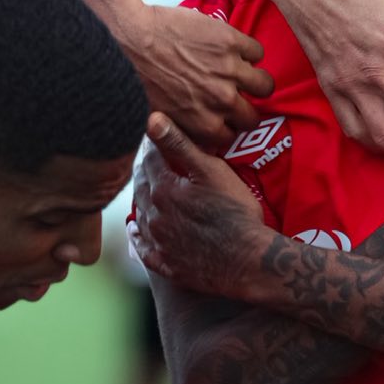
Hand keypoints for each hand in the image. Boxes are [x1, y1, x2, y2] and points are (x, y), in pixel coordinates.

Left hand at [129, 5, 275, 147]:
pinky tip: (237, 48)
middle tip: (238, 97)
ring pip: (264, 84)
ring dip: (257, 81)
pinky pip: (256, 52)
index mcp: (203, 125)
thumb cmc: (132, 77)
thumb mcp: (153, 117)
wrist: (125, 38)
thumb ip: (177, 128)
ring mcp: (229, 71)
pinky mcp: (231, 42)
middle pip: (252, 116)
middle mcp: (221, 102)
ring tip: (247, 73)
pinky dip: (250, 51)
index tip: (223, 118)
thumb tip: (182, 131)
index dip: (226, 126)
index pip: (230, 137)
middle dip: (246, 109)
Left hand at [130, 113, 275, 296]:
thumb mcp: (211, 170)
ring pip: (140, 214)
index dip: (154, 145)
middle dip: (145, 171)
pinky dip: (138, 237)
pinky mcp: (166, 264)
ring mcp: (159, 242)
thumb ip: (180, 144)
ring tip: (145, 189)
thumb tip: (152, 118)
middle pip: (141, 186)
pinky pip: (144, 249)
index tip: (156, 137)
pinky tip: (136, 230)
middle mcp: (154, 216)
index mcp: (163, 189)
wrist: (247, 260)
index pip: (150, 159)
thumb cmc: (235, 211)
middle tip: (149, 160)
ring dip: (141, 200)